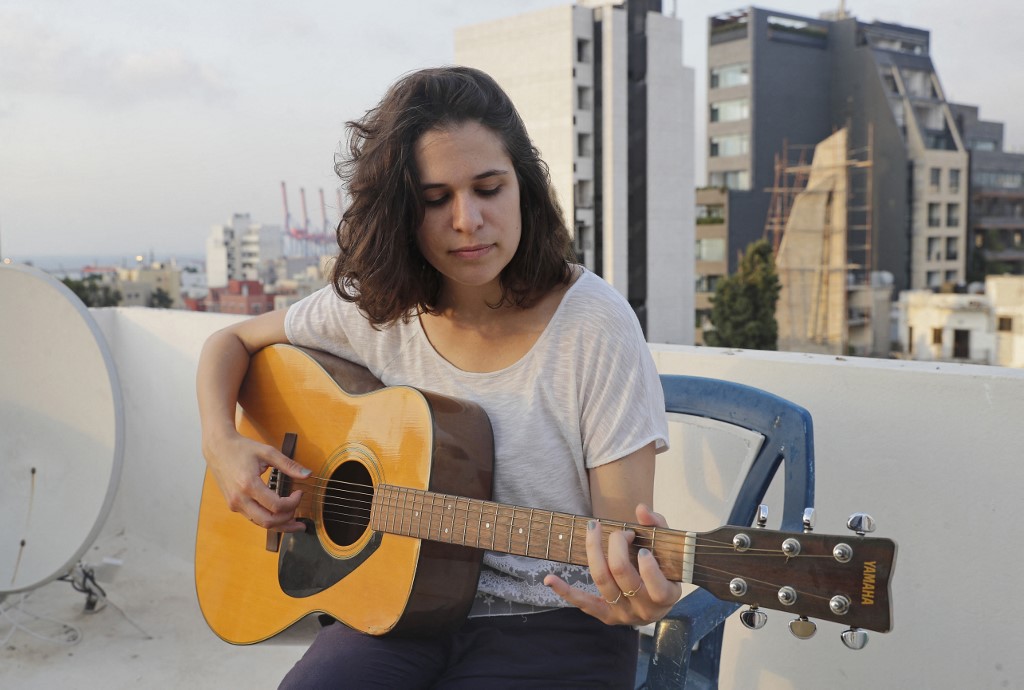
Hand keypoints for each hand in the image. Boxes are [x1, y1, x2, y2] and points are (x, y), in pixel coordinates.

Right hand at [203, 430, 311, 532]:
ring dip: (279, 525)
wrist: (218, 448)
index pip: (276, 506)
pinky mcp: (233, 505)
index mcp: (249, 484)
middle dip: (287, 520)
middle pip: (268, 521)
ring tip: (294, 522)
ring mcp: (234, 504)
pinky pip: (253, 518)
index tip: (300, 493)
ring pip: (260, 524)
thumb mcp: (268, 452)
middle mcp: (239, 498)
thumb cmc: (242, 448)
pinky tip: (279, 516)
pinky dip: (268, 520)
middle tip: (300, 515)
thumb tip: (308, 474)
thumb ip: (289, 465)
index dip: (293, 503)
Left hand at [544, 504, 681, 625]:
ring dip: (594, 551)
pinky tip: (549, 579)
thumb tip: (641, 509)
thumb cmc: (665, 567)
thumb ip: (658, 525)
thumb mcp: (668, 548)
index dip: (646, 561)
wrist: (660, 597)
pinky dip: (565, 591)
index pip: (654, 580)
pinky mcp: (606, 615)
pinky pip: (583, 603)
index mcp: (665, 596)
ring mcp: (624, 614)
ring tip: (594, 529)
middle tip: (620, 532)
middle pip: (621, 572)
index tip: (639, 540)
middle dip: (617, 544)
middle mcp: (644, 610)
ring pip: (602, 580)